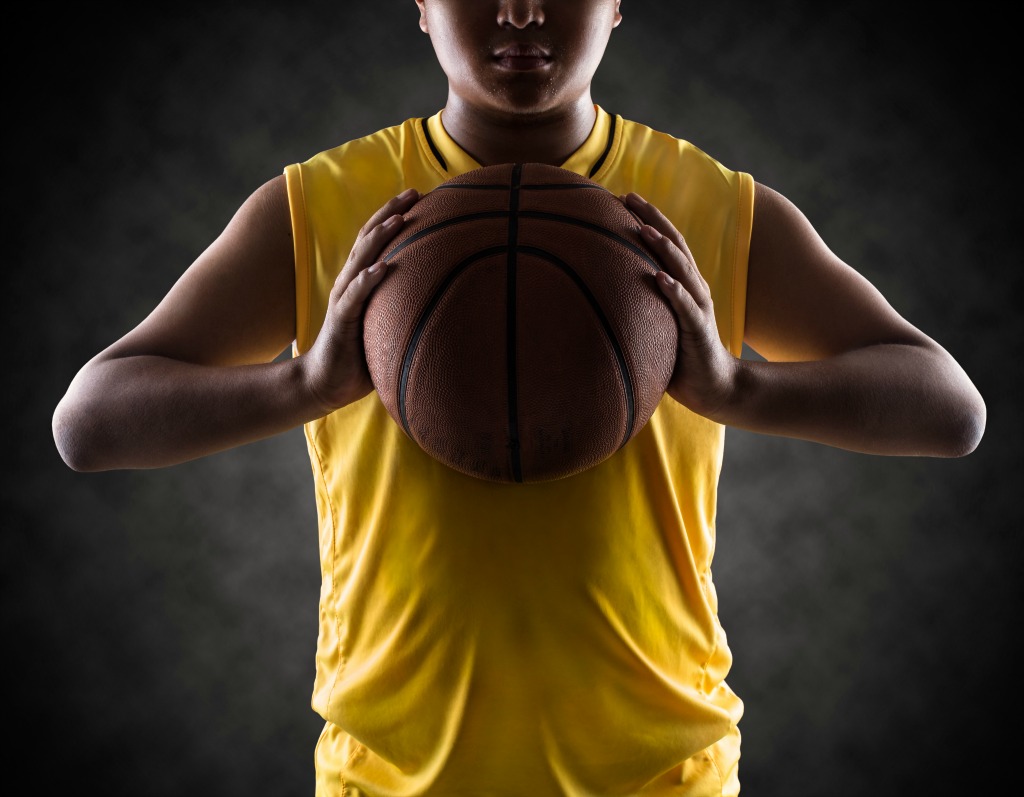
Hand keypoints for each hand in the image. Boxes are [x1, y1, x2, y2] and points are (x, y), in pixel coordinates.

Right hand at [301, 187, 420, 411]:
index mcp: (362, 281)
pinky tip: (381, 268)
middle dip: (391, 212)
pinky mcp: (340, 321)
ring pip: (361, 259)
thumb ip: (408, 309)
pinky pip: (353, 297)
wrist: (325, 382)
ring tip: (399, 219)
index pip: (378, 239)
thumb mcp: (388, 326)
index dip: (396, 215)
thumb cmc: (360, 356)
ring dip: (379, 237)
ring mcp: (344, 299)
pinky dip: (367, 280)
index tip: (424, 196)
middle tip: (415, 192)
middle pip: (369, 238)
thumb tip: (449, 304)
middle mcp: (351, 282)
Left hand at [622, 192, 738, 419]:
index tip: (618, 199)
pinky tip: (660, 278)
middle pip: (673, 245)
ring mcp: (698, 307)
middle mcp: (692, 288)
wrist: (714, 387)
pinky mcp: (698, 330)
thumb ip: (635, 307)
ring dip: (662, 248)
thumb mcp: (653, 326)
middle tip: (628, 196)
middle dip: (651, 219)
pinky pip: (686, 308)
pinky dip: (673, 291)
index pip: (663, 243)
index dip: (645, 218)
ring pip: (681, 269)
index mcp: (681, 284)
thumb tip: (595, 297)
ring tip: (642, 229)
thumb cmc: (679, 357)